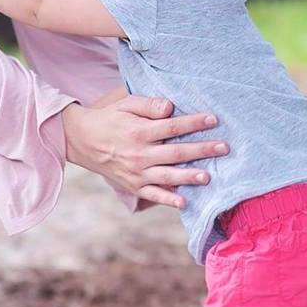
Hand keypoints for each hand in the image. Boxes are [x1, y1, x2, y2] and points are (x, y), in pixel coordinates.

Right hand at [61, 95, 227, 209]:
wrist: (82, 141)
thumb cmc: (110, 119)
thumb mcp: (126, 104)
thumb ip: (149, 105)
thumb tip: (170, 107)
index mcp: (139, 132)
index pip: (172, 127)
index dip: (194, 122)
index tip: (214, 119)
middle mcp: (139, 154)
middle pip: (176, 152)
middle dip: (201, 149)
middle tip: (224, 147)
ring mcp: (137, 173)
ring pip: (167, 175)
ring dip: (189, 176)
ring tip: (208, 176)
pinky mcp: (134, 185)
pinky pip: (153, 194)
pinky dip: (167, 199)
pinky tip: (183, 202)